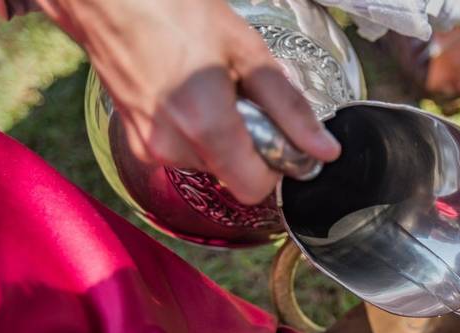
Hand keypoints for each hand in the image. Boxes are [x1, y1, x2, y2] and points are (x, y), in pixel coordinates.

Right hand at [36, 0, 339, 202]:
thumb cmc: (173, 9)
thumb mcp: (248, 52)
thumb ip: (290, 108)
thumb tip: (324, 150)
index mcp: (203, 127)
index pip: (254, 189)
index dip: (275, 167)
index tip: (279, 137)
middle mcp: (171, 147)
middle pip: (233, 175)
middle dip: (248, 144)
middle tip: (241, 96)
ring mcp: (147, 146)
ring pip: (209, 163)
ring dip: (221, 135)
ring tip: (211, 86)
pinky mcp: (134, 140)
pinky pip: (183, 150)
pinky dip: (195, 129)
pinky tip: (189, 90)